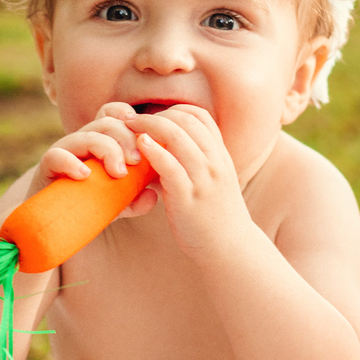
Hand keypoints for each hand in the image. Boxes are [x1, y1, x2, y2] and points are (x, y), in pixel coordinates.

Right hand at [28, 103, 145, 197]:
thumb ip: (134, 199)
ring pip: (87, 136)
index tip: (145, 138)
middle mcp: (82, 140)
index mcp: (99, 140)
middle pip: (106, 123)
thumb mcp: (116, 203)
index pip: (113, 114)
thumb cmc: (87, 205)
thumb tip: (152, 196)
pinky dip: (72, 163)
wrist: (52, 222)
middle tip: (136, 162)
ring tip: (119, 173)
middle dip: (126, 139)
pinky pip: (57, 156)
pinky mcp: (47, 167)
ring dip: (108, 151)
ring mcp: (64, 151)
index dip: (129, 117)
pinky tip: (85, 176)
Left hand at [126, 105, 253, 261]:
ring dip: (149, 126)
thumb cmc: (215, 216)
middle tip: (131, 119)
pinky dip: (152, 150)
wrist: (231, 248)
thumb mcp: (213, 182)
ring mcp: (203, 179)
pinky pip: (169, 165)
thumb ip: (195, 163)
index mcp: (221, 156)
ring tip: (129, 129)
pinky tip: (139, 146)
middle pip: (186, 121)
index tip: (153, 117)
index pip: (199, 116)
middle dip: (155, 115)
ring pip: (176, 137)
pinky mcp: (188, 198)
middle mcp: (215, 162)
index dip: (174, 110)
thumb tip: (164, 150)